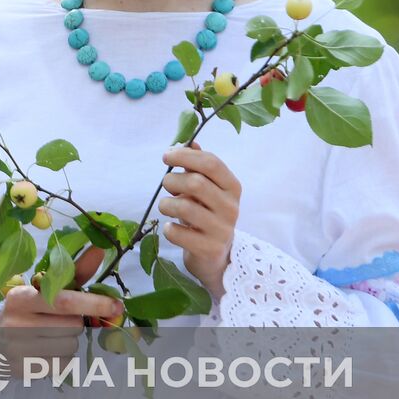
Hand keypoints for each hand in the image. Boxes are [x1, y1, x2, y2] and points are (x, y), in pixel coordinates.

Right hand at [0, 246, 123, 367]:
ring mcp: (17, 349)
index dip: (93, 303)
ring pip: (70, 347)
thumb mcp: (42, 291)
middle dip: (75, 324)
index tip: (116, 306)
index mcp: (20, 297)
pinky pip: (63, 365)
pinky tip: (47, 352)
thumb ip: (72, 273)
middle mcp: (15, 323)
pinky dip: (63, 359)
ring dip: (69, 342)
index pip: (64, 301)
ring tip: (50, 337)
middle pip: (72, 326)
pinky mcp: (23, 370)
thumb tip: (99, 249)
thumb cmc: (27, 313)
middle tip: (58, 322)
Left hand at [158, 143, 240, 299]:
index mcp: (232, 187)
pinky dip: (168, 228)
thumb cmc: (207, 214)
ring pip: (184, 207)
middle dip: (172, 181)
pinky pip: (178, 233)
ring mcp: (221, 230)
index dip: (185, 156)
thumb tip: (189, 142)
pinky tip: (172, 227)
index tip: (166, 155)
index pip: (211, 163)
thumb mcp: (207, 188)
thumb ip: (198, 166)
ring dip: (166, 204)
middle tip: (167, 186)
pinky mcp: (209, 249)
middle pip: (195, 183)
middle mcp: (231, 207)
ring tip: (166, 207)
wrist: (215, 256)